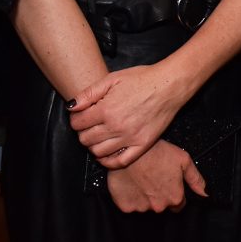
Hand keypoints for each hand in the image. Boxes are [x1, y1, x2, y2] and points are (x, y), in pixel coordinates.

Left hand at [69, 62, 190, 167]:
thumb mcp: (112, 79)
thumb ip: (89, 93)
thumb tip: (71, 106)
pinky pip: (120, 162)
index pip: (77, 123)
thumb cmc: (142, 79)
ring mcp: (130, 138)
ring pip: (98, 152)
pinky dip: (108, 161)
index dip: (75, 119)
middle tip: (88, 126)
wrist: (169, 85)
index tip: (80, 116)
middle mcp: (116, 126)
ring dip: (93, 146)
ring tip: (98, 137)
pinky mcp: (142, 145)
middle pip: (85, 139)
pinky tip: (106, 154)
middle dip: (82, 132)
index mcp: (106, 109)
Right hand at [104, 139, 206, 213]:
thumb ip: (195, 179)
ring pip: (145, 206)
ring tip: (140, 178)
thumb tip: (204, 193)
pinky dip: (129, 196)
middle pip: (161, 205)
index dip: (174, 193)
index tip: (167, 183)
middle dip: (158, 195)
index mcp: (175, 197)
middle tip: (153, 177)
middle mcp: (159, 206)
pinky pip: (129, 204)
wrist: (129, 149)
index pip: (178, 205)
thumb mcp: (183, 160)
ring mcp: (141, 208)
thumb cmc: (156, 152)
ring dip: (144, 196)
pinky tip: (130, 182)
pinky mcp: (125, 206)